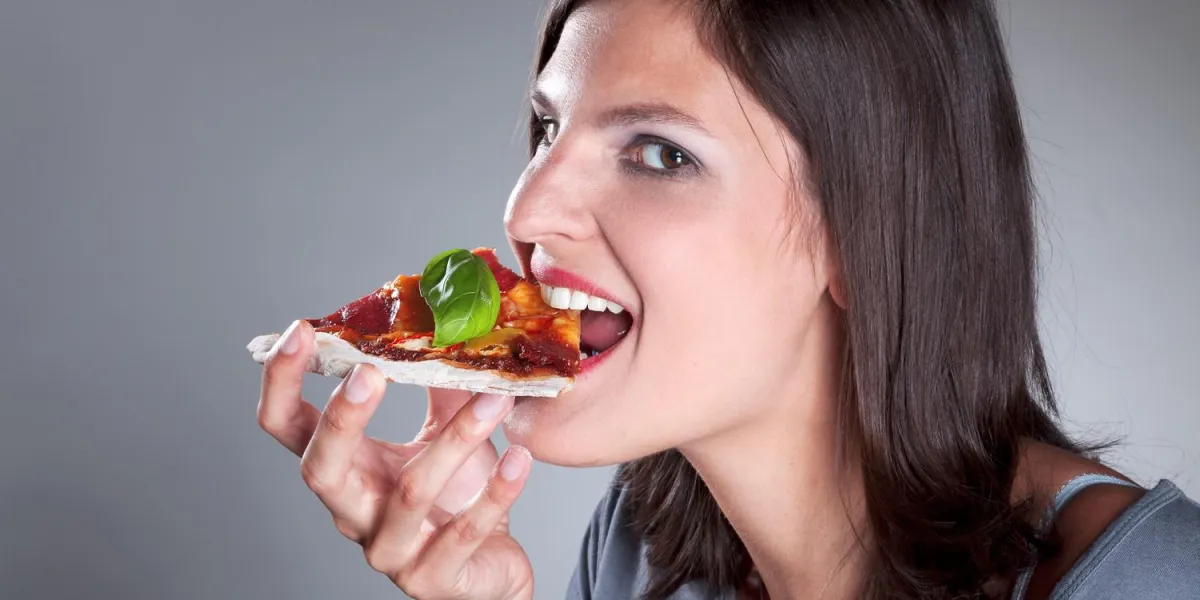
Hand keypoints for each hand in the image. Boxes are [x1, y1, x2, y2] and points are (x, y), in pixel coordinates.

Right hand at [256, 320, 534, 599]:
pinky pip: (464, 532)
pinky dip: (495, 492)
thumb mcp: (441, 433)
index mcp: (345, 469)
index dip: (282, 383)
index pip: (287, 427)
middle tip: (370, 372)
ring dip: (456, 440)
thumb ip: (439, 384)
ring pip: (410, 493)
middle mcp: (354, 512)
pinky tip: (520, 458)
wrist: (487, 568)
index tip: (300, 330)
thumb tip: (448, 321)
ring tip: (496, 400)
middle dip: (342, 420)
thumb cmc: (455, 497)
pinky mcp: (433, 578)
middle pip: (320, 470)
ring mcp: (389, 551)